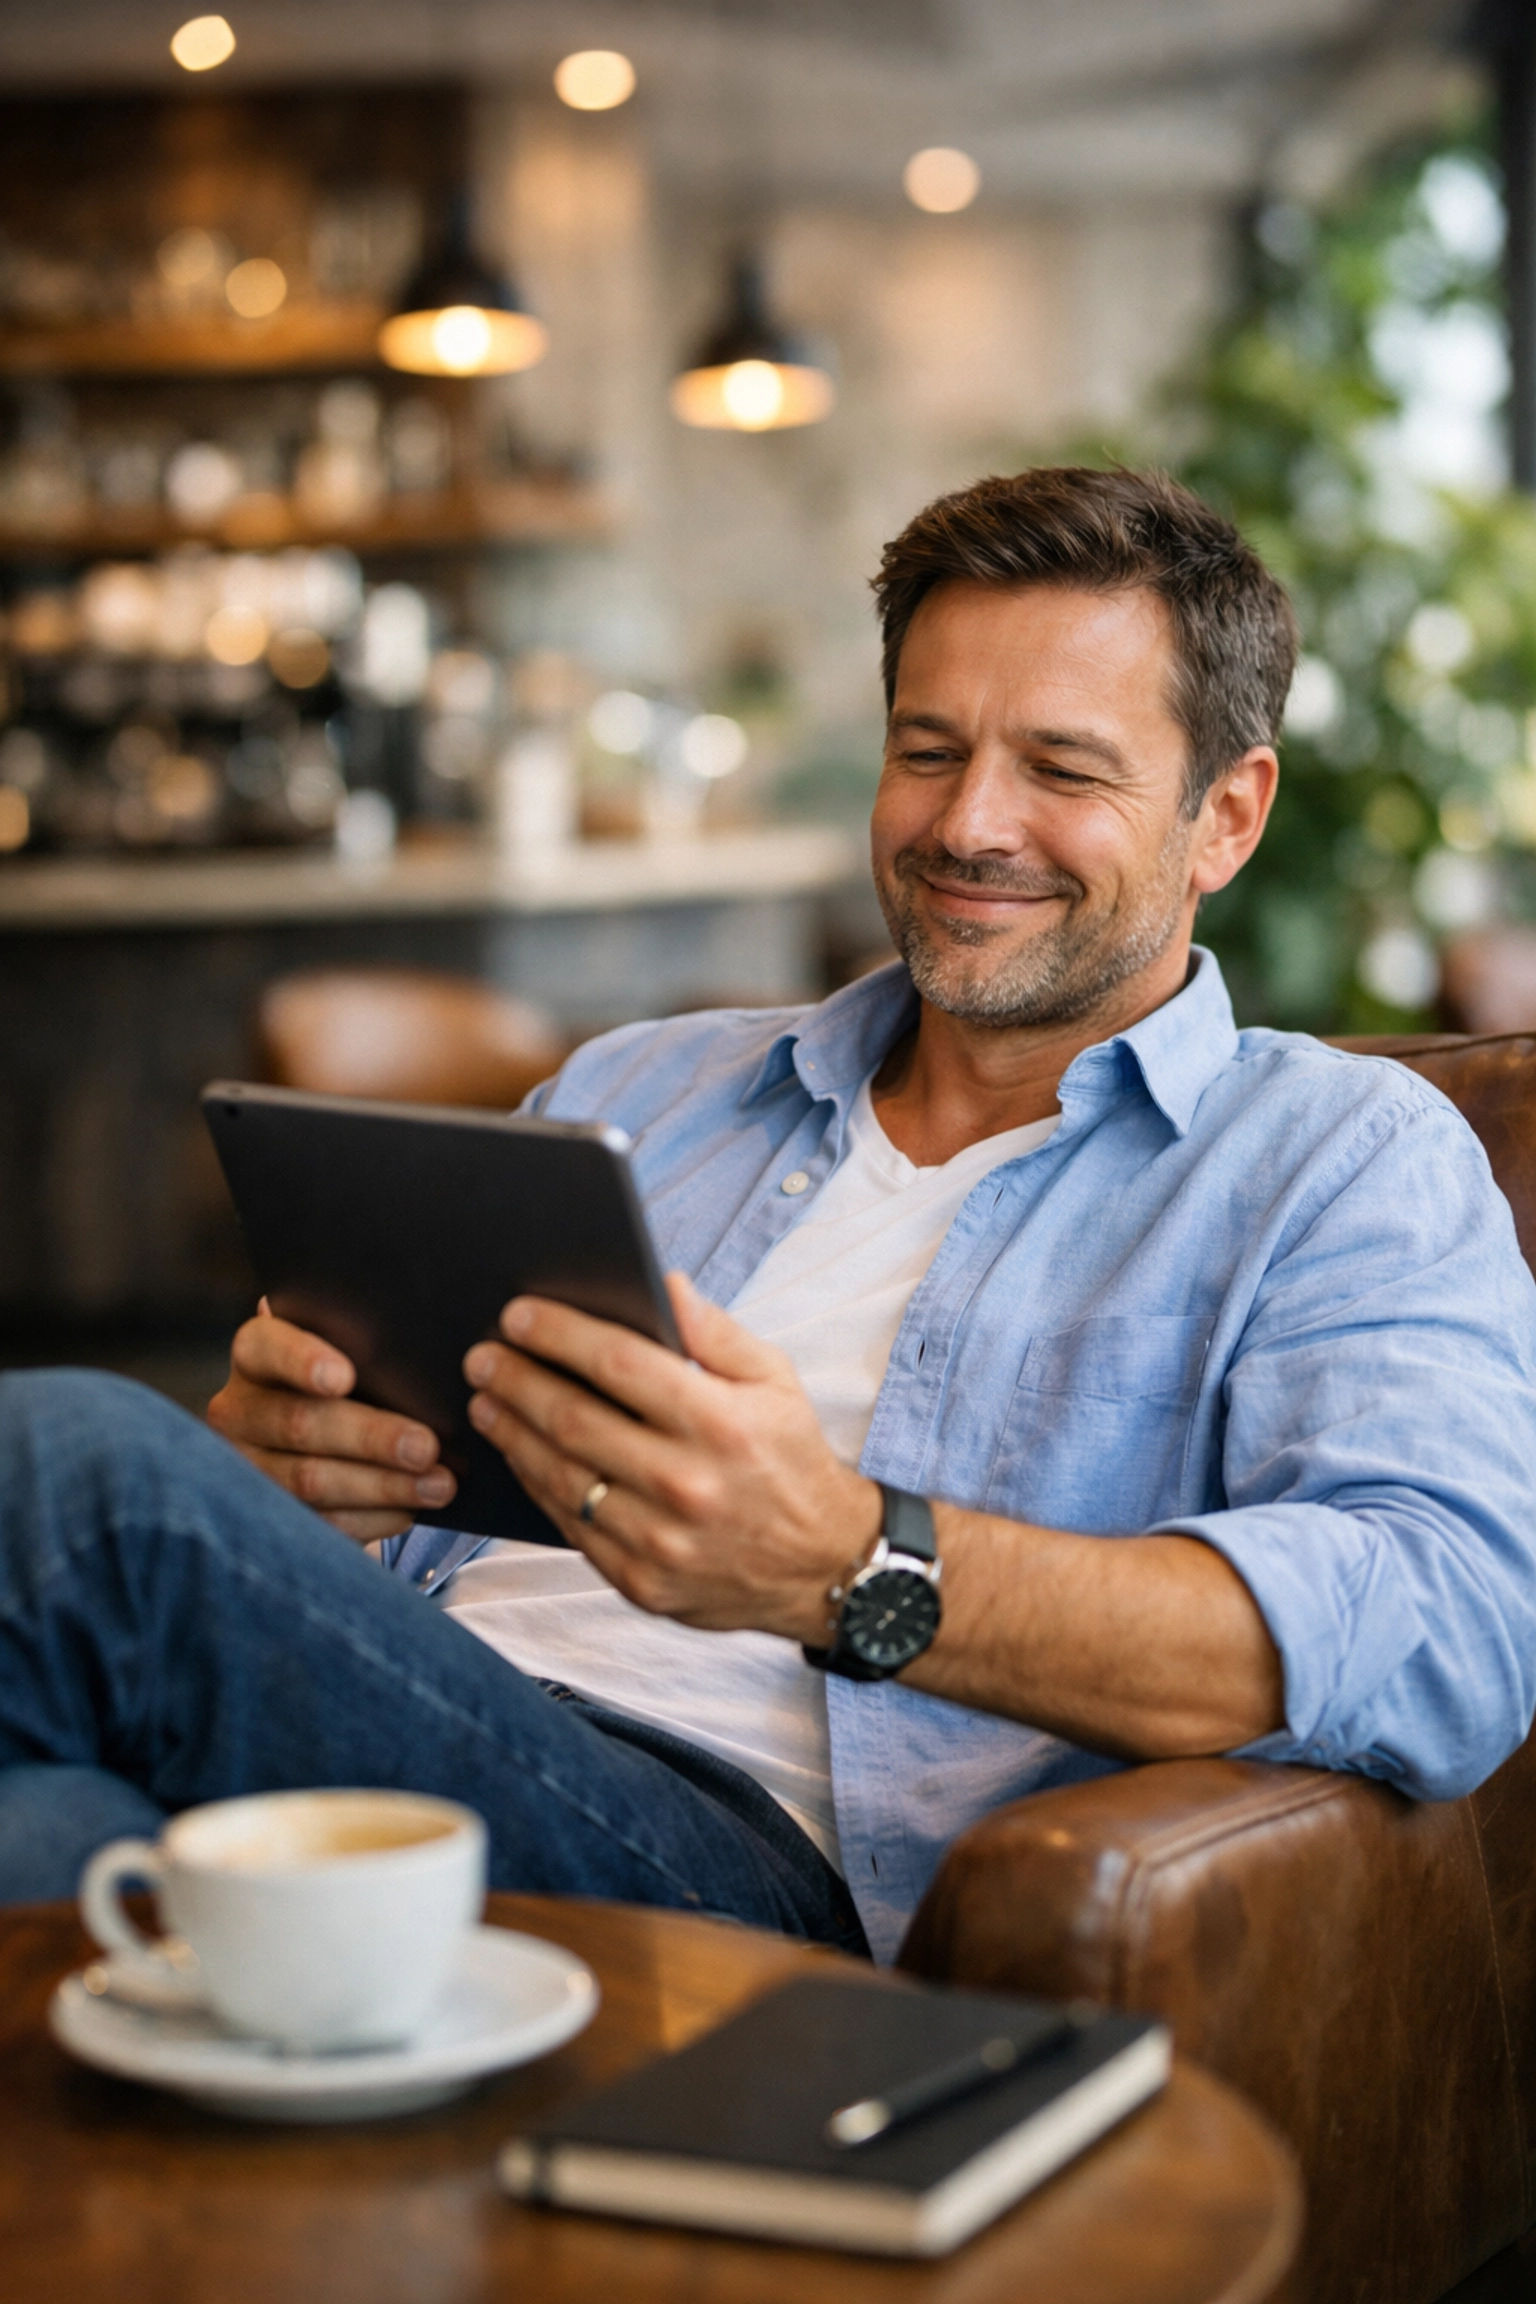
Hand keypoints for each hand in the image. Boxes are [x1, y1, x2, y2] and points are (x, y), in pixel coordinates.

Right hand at [207, 1300, 456, 1543]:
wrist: (326, 1440)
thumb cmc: (351, 1384)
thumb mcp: (352, 1360)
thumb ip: (371, 1356)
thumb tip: (427, 1372)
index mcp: (255, 1355)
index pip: (265, 1346)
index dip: (302, 1360)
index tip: (344, 1377)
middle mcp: (238, 1410)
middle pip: (298, 1423)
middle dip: (369, 1437)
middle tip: (425, 1447)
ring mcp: (246, 1468)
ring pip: (309, 1480)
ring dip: (382, 1485)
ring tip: (438, 1485)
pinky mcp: (267, 1515)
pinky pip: (319, 1521)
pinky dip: (372, 1518)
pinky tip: (410, 1510)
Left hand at [461, 1273, 881, 1638]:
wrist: (822, 1567)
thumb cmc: (790, 1459)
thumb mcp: (775, 1381)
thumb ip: (715, 1332)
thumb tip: (663, 1283)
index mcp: (720, 1423)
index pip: (620, 1363)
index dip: (560, 1334)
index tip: (518, 1314)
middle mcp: (687, 1483)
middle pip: (574, 1420)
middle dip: (517, 1380)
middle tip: (482, 1356)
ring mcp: (660, 1540)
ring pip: (561, 1477)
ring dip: (512, 1433)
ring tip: (485, 1401)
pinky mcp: (642, 1582)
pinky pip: (571, 1527)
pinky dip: (537, 1485)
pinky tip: (520, 1454)